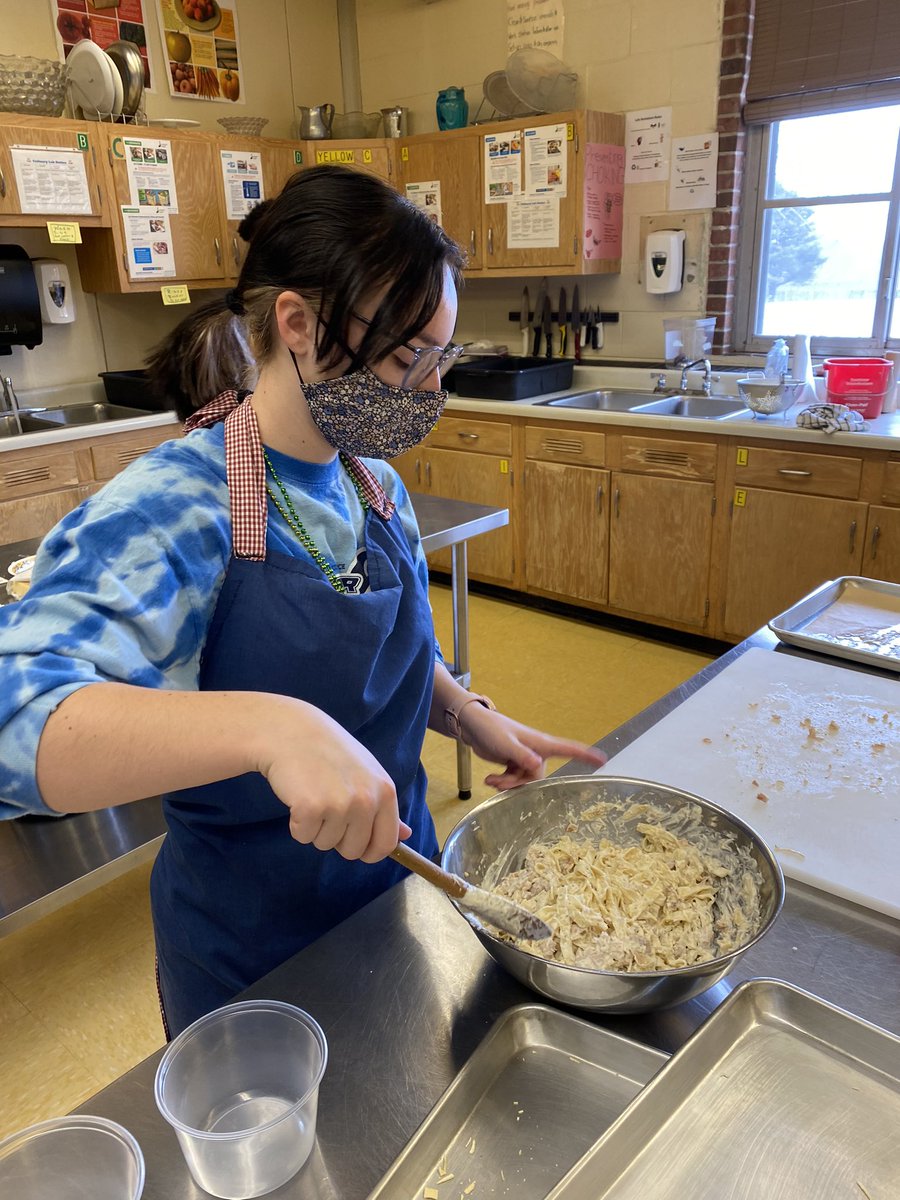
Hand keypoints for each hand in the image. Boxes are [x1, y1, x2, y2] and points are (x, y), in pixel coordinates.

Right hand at [254, 697, 409, 862]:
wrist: (290, 730)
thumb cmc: (329, 752)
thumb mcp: (366, 774)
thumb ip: (384, 807)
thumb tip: (405, 834)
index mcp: (385, 792)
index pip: (386, 843)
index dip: (369, 852)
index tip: (357, 846)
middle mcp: (366, 800)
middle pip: (353, 850)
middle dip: (337, 837)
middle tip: (327, 805)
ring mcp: (339, 805)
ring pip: (325, 844)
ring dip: (315, 827)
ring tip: (312, 793)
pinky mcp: (310, 809)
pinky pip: (303, 836)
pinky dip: (296, 823)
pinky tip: (298, 795)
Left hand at [457, 704, 606, 790]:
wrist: (472, 727)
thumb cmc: (490, 728)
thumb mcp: (505, 743)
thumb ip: (521, 755)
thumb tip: (538, 766)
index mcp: (540, 744)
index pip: (568, 749)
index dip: (586, 756)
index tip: (603, 760)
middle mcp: (536, 752)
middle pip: (539, 778)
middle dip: (520, 784)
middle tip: (500, 780)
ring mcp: (525, 759)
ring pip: (525, 783)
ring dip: (508, 785)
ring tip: (492, 779)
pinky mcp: (514, 765)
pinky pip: (515, 782)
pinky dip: (503, 783)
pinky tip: (490, 779)